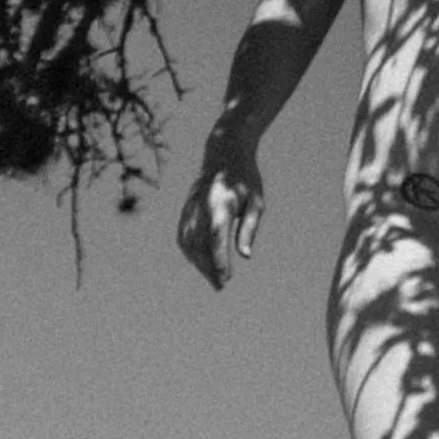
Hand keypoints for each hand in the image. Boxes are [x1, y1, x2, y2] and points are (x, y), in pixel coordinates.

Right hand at [178, 152, 261, 286]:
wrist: (224, 153)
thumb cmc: (246, 179)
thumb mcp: (256, 202)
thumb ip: (248, 228)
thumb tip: (244, 256)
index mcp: (221, 203)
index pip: (216, 237)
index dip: (218, 260)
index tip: (225, 279)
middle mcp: (202, 206)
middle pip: (199, 244)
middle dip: (208, 267)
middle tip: (221, 285)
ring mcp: (191, 207)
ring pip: (188, 242)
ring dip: (198, 263)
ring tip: (213, 277)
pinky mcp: (186, 208)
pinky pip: (183, 235)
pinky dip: (189, 252)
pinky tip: (200, 263)